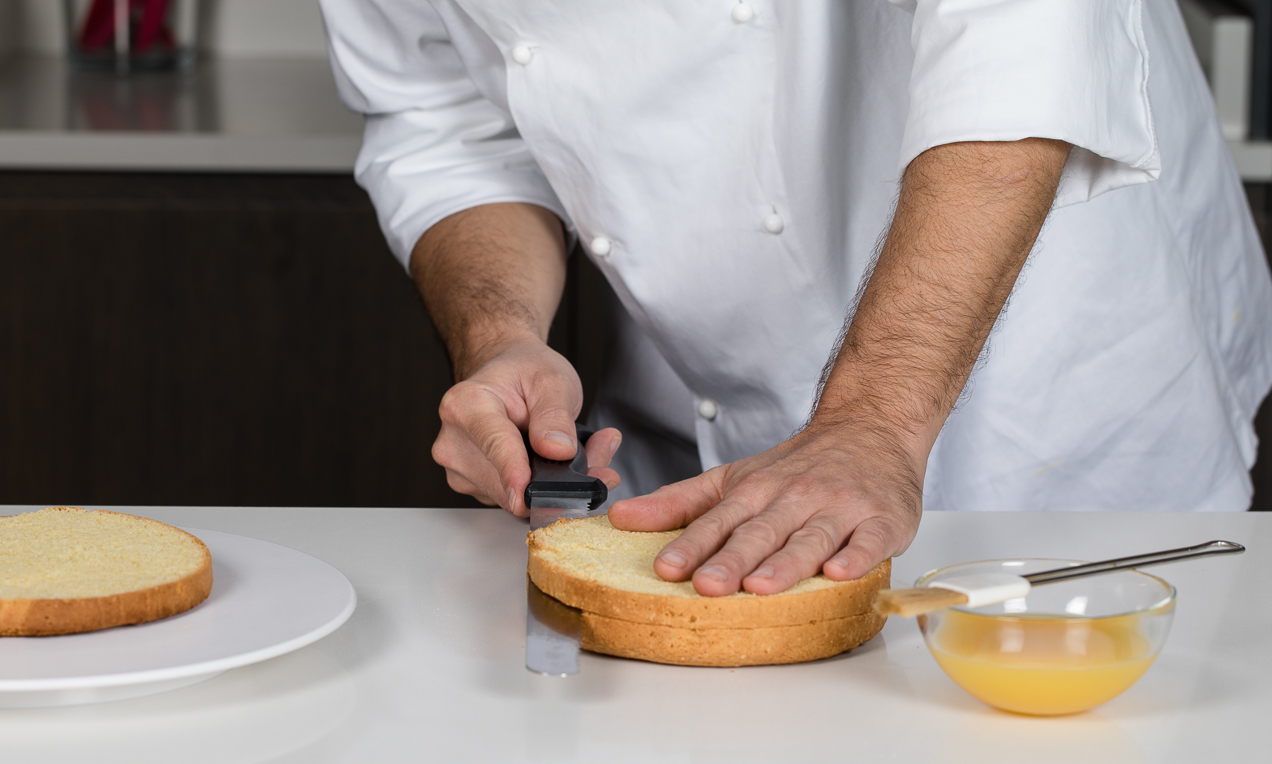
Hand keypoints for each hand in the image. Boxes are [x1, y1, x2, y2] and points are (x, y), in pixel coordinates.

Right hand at [431, 336, 621, 515]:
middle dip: (554, 479)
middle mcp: (455, 442)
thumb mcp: (551, 380)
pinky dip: (542, 489)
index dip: (512, 470)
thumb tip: (558, 450)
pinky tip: (554, 465)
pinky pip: (516, 500)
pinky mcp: (477, 488)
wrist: (507, 374)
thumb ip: (555, 415)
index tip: (526, 490)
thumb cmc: (523, 373)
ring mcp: (462, 470)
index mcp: (466, 406)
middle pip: (505, 481)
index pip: (493, 444)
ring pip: (515, 497)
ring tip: (576, 453)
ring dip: (552, 485)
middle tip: (597, 459)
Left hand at [607, 420, 920, 595]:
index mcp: (756, 490)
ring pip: (810, 538)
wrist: (871, 428)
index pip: (718, 520)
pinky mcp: (882, 521)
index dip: (691, 544)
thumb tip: (620, 518)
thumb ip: (679, 502)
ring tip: (760, 586)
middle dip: (732, 559)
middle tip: (707, 585)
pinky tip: (839, 573)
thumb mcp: (734, 477)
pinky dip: (856, 556)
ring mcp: (840, 509)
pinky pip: (870, 540)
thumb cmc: (798, 467)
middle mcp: (795, 498)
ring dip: (785, 562)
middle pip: (760, 532)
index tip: (666, 567)